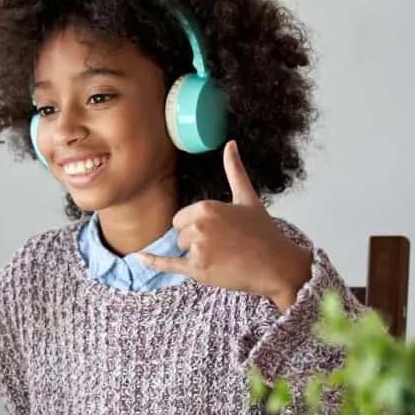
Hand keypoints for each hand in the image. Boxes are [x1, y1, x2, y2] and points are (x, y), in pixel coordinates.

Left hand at [136, 140, 311, 311]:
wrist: (277, 265)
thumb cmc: (264, 233)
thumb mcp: (247, 198)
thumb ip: (234, 171)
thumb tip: (230, 144)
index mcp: (207, 207)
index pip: (181, 218)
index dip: (196, 227)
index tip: (219, 233)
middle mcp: (199, 225)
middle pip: (179, 235)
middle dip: (196, 242)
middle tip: (224, 247)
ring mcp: (198, 248)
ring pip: (181, 250)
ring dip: (196, 256)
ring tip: (223, 258)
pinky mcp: (198, 269)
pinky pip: (168, 264)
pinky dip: (152, 262)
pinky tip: (137, 257)